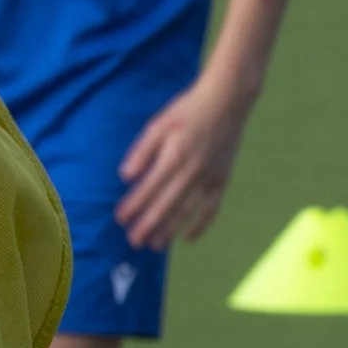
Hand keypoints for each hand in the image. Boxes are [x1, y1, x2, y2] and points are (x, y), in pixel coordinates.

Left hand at [117, 77, 250, 246]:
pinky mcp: (222, 180)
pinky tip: (188, 238)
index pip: (148, 187)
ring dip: (170, 229)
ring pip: (188, 210)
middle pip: (166, 205)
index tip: (120, 219)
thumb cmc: (188, 110)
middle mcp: (192, 171)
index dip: (133, 205)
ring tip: (155, 245)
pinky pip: (211, 208)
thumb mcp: (159, 124)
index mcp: (174, 155)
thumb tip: (125, 177)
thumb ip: (142, 151)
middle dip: (148, 224)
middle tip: (134, 241)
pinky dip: (200, 224)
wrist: (227, 102)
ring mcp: (209, 178)